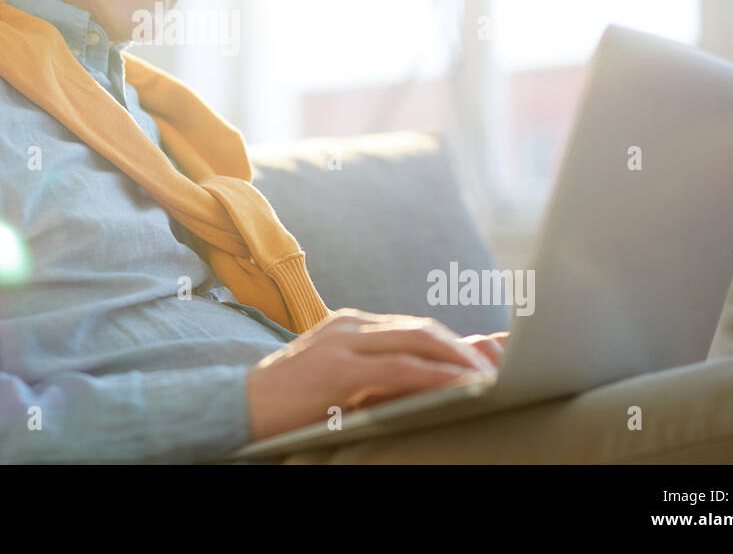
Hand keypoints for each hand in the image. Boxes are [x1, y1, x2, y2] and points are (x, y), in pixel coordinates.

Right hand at [245, 309, 502, 442]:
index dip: (455, 344)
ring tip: (489, 381)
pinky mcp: (337, 368)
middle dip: (465, 350)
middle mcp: (349, 326)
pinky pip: (399, 368)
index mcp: (350, 326)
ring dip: (459, 361)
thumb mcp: (334, 382)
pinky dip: (435, 376)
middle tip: (500, 373)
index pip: (413, 329)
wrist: (233, 406)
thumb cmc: (285, 403)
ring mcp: (342, 342)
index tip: (489, 360)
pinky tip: (459, 387)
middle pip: (422, 330)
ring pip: (416, 341)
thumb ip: (372, 377)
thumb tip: (424, 386)